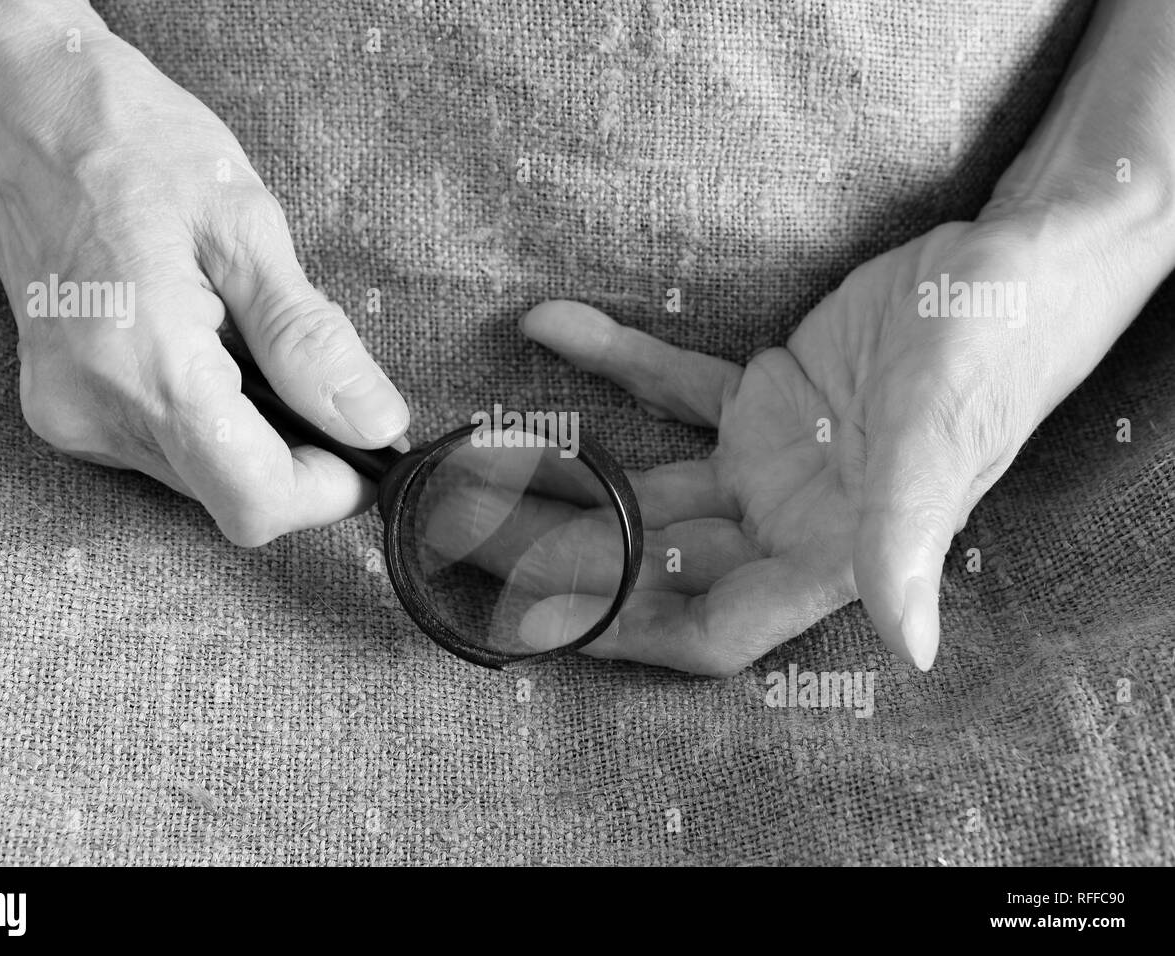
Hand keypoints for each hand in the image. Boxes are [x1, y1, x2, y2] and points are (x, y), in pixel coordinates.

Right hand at [0, 21, 409, 543]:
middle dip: (295, 457)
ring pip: (202, 479)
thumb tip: (376, 424)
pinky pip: (163, 451)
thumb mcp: (248, 230)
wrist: (27, 112)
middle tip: (313, 375)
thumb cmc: (137, 147)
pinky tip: (205, 347)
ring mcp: (69, 418)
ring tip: (244, 340)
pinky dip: (207, 420)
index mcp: (147, 365)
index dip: (327, 491)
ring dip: (251, 436)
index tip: (366, 452)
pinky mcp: (61, 412)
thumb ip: (310, 342)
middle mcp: (95, 412)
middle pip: (231, 497)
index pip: (254, 500)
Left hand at [517, 219, 1066, 674]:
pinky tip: (549, 324)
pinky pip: (674, 387)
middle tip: (462, 531)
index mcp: (830, 559)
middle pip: (651, 559)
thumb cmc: (994, 358)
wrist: (1016, 265)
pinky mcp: (763, 398)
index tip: (536, 620)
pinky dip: (616, 361)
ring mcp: (770, 463)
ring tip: (475, 456)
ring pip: (645, 486)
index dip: (624, 630)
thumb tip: (912, 646)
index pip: (709, 625)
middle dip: (560, 552)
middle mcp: (788, 524)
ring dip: (565, 473)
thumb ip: (907, 542)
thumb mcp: (941, 447)